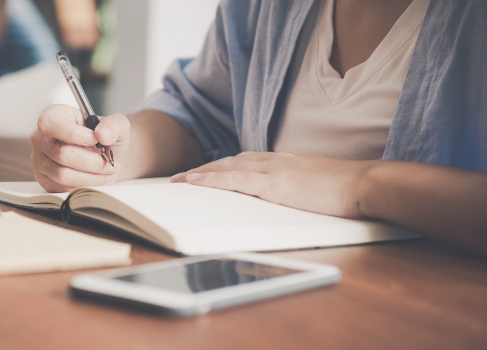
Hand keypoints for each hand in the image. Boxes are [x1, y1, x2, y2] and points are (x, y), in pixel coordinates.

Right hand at [31, 104, 129, 191]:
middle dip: (92, 161)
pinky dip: (85, 186)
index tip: (95, 139)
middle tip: (110, 162)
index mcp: (54, 115)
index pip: (49, 123)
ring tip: (107, 172)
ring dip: (91, 176)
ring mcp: (40, 160)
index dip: (72, 134)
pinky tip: (97, 179)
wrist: (106, 156)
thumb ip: (113, 125)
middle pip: (61, 154)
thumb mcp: (116, 125)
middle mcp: (41, 138)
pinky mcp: (45, 180)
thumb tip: (102, 134)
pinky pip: (63, 188)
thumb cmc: (105, 138)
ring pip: (62, 174)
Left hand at [171, 152, 377, 217]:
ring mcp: (272, 170)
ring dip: (201, 173)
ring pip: (226, 167)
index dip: (223, 167)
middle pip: (230, 161)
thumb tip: (290, 197)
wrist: (364, 184)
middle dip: (205, 169)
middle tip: (182, 177)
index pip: (246, 161)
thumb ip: (299, 187)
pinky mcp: (273, 183)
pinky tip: (194, 181)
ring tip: (180, 180)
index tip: (207, 172)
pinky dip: (210, 179)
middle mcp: (274, 160)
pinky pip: (233, 179)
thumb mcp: (316, 185)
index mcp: (285, 162)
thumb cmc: (347, 189)